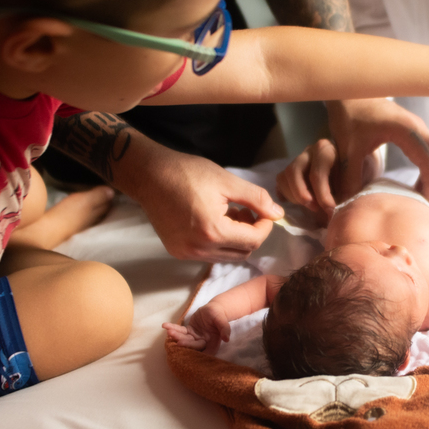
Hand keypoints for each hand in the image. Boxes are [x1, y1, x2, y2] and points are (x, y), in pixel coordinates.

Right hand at [123, 143, 283, 262]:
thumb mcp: (227, 181)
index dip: (265, 226)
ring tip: (231, 214)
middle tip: (247, 211)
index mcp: (213, 231)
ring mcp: (186, 253)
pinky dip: (219, 242)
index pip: (254, 240)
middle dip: (251, 233)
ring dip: (236, 239)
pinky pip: (209, 254)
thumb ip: (256, 198)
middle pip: (242, 252)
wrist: (149, 175)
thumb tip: (278, 214)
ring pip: (227, 256)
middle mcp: (199, 249)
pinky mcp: (178, 252)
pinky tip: (214, 220)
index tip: (264, 211)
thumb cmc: (187, 173)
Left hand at [163, 304, 229, 355]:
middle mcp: (203, 342)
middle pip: (193, 345)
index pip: (206, 351)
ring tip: (169, 331)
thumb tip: (226, 339)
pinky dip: (173, 328)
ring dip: (176, 336)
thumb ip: (224, 329)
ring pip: (184, 338)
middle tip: (177, 340)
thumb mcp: (222, 320)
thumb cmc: (219, 314)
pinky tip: (165, 326)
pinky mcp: (189, 332)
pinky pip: (180, 331)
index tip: (190, 353)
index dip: (198, 353)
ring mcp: (195, 338)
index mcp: (212, 343)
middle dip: (185, 343)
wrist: (214, 309)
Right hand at [275, 138, 351, 219]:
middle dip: (302, 194)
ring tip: (309, 206)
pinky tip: (297, 204)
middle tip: (315, 208)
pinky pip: (280, 181)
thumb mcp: (353, 183)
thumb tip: (341, 204)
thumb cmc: (351, 180)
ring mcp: (298, 159)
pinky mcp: (290, 170)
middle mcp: (309, 151)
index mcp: (326, 150)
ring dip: (294, 196)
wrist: (347, 178)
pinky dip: (285, 194)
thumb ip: (348, 190)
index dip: (323, 195)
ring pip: (284, 176)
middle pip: (293, 171)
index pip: (317, 173)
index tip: (330, 210)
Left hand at [326, 98, 428, 203]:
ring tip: (428, 198)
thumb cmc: (349, 117)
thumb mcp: (348, 150)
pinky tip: (421, 184)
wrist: (349, 94)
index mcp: (406, 130)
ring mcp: (418, 126)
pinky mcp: (414, 129)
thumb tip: (350, 203)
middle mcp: (417, 127)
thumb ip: (351, 176)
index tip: (427, 204)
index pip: (428, 161)